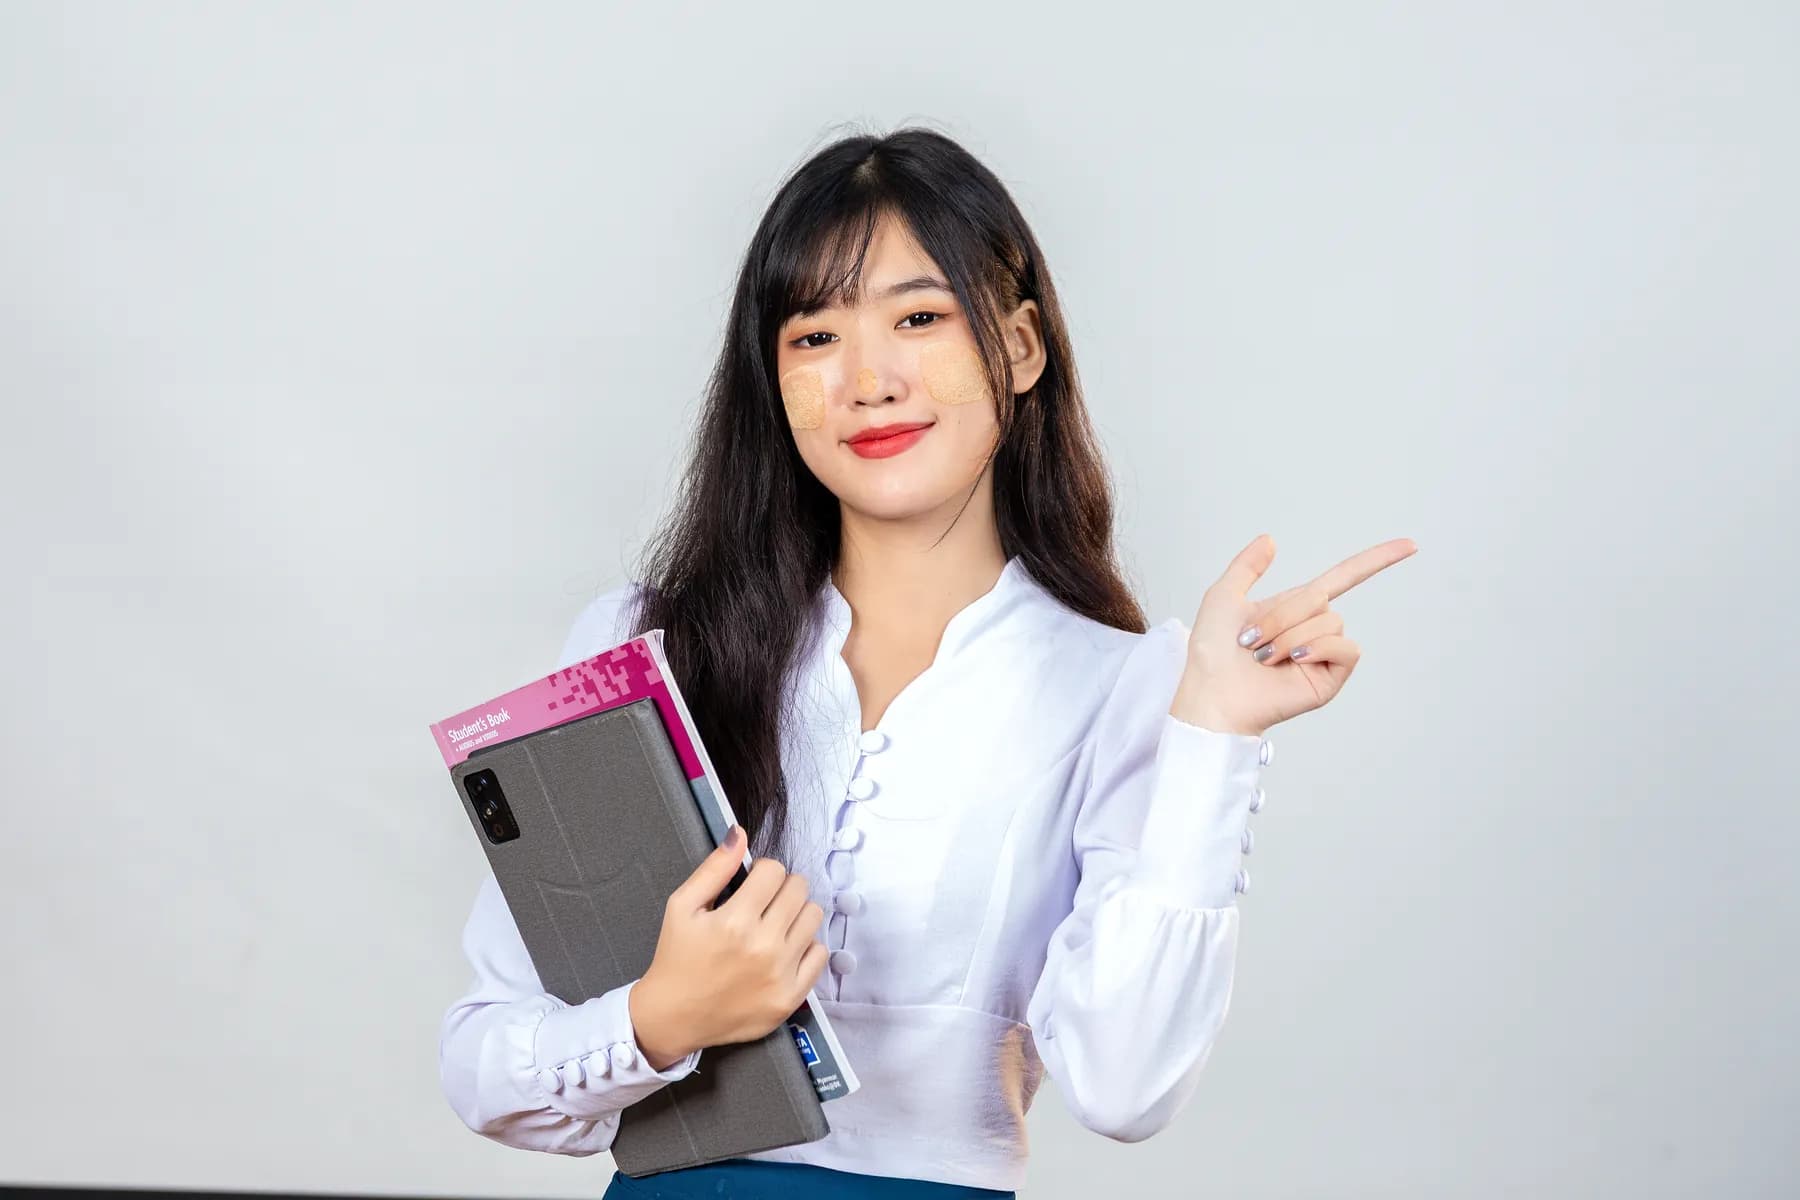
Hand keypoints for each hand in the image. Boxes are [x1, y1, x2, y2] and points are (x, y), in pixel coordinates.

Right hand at [630, 826, 827, 1068]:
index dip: (763, 872)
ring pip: (813, 917)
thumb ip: (714, 868)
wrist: (674, 1016)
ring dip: (796, 914)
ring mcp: (781, 974)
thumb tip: (740, 833)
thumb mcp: (682, 906)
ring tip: (775, 925)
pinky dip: (806, 946)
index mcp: (735, 920)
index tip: (752, 886)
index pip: (775, 871)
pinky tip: (784, 950)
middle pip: (799, 890)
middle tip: (764, 904)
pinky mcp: (791, 997)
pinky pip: (820, 954)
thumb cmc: (677, 957)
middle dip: (782, 889)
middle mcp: (763, 946)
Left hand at [1170, 533, 1416, 737]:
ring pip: (1329, 622)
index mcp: (1293, 608)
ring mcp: (1323, 654)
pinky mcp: (1330, 678)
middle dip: (1281, 614)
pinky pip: (1345, 647)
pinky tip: (1294, 659)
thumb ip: (1247, 566)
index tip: (1410, 545)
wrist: (1210, 692)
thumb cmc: (1211, 651)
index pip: (1343, 578)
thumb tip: (1270, 539)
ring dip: (1290, 635)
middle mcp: (1312, 629)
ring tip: (1263, 657)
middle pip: (1320, 598)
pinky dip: (1318, 647)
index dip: (1375, 560)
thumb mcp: (1224, 596)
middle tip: (1250, 639)